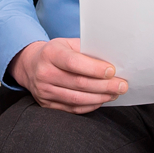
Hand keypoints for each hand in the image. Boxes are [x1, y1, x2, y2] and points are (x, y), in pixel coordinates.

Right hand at [11, 38, 128, 113]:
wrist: (31, 66)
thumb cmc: (57, 53)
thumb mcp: (68, 44)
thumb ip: (87, 50)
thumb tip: (113, 61)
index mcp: (50, 54)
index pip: (74, 62)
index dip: (95, 68)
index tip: (112, 71)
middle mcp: (44, 73)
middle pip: (79, 83)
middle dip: (104, 85)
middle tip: (122, 85)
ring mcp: (44, 91)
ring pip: (77, 98)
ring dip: (100, 97)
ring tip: (115, 93)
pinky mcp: (47, 105)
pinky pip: (73, 108)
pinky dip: (90, 105)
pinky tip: (102, 100)